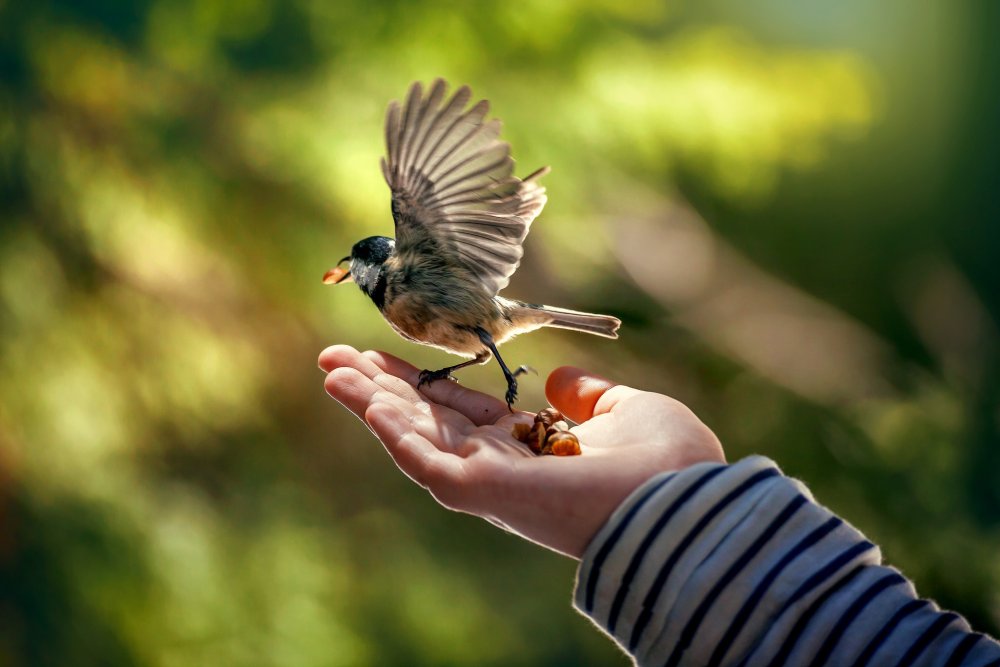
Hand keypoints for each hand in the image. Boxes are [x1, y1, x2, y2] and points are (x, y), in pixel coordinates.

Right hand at [318, 345, 724, 558]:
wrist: (680, 498)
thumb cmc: (666, 460)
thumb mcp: (627, 409)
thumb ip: (589, 396)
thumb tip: (559, 382)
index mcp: (530, 448)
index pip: (461, 410)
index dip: (422, 383)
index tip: (384, 357)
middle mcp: (501, 466)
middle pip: (425, 422)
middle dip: (379, 390)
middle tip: (332, 359)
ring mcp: (488, 481)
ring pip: (413, 439)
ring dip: (370, 405)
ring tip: (329, 371)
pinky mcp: (481, 491)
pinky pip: (423, 461)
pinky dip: (391, 432)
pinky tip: (364, 400)